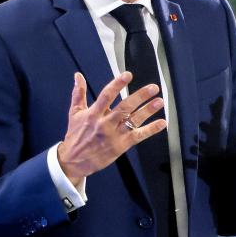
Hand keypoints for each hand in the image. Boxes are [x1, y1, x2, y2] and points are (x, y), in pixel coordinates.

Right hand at [57, 72, 166, 186]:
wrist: (74, 161)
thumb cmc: (76, 135)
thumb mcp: (74, 113)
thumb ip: (78, 93)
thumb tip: (78, 75)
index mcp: (93, 114)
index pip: (106, 96)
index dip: (117, 84)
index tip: (128, 75)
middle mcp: (104, 123)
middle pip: (124, 107)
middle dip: (140, 96)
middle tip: (153, 88)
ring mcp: (114, 135)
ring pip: (133, 121)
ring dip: (148, 110)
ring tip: (159, 101)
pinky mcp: (121, 146)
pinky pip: (138, 136)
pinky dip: (151, 130)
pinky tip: (161, 123)